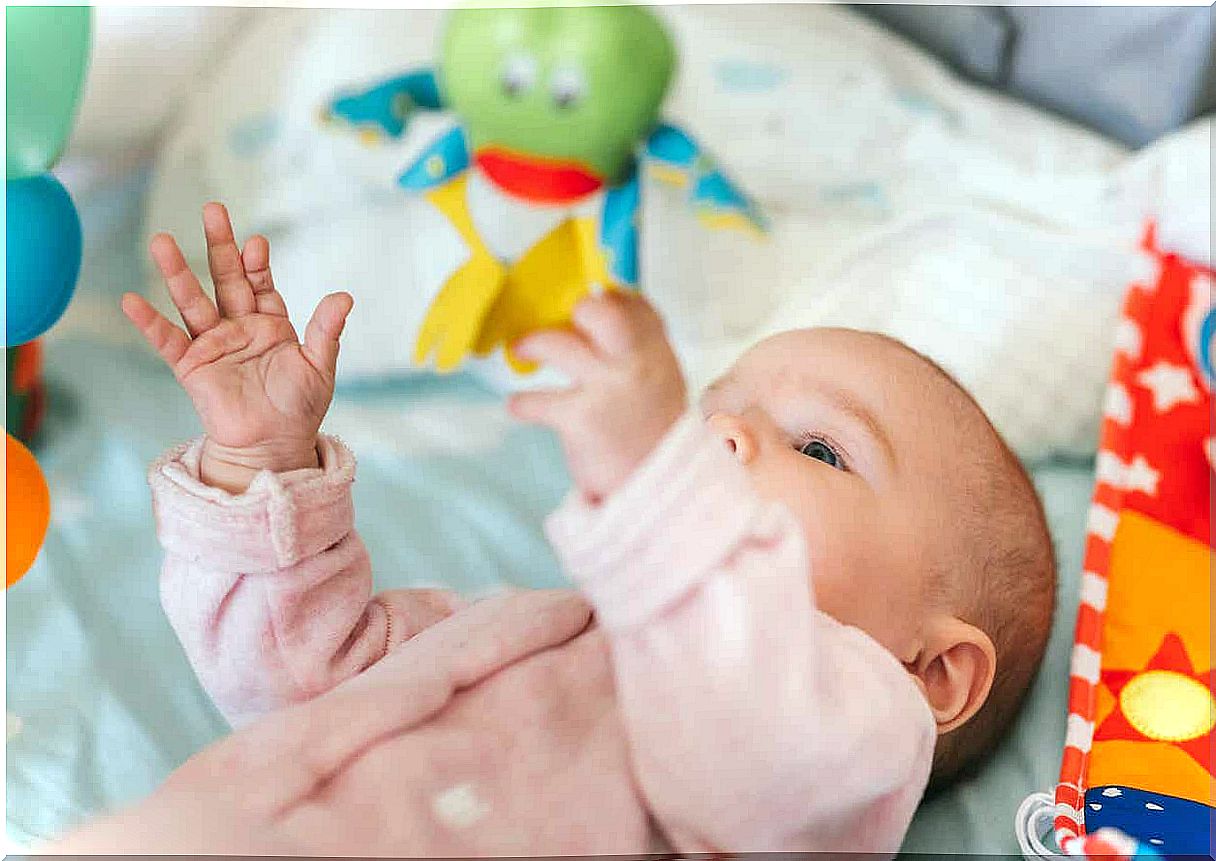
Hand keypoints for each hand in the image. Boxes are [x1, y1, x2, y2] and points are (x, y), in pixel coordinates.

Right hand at [122, 203, 352, 492]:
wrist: (274, 445)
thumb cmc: (299, 407)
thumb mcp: (319, 366)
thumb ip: (327, 331)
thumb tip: (344, 296)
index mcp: (271, 323)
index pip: (261, 283)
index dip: (258, 263)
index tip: (257, 242)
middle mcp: (239, 327)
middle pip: (225, 278)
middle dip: (220, 246)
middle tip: (213, 209)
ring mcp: (213, 343)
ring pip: (192, 301)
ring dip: (177, 272)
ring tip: (161, 241)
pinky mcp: (191, 366)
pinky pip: (167, 340)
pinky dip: (149, 322)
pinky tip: (132, 301)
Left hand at [506, 291, 687, 503]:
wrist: (653, 477)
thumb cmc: (648, 420)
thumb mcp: (656, 373)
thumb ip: (634, 339)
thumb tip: (599, 299)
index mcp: (654, 346)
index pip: (632, 303)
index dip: (605, 297)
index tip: (585, 303)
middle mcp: (634, 362)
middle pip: (604, 314)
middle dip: (579, 308)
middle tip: (561, 317)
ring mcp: (607, 389)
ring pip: (559, 345)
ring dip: (532, 343)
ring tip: (521, 348)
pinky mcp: (582, 420)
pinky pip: (538, 402)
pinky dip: (522, 404)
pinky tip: (518, 406)